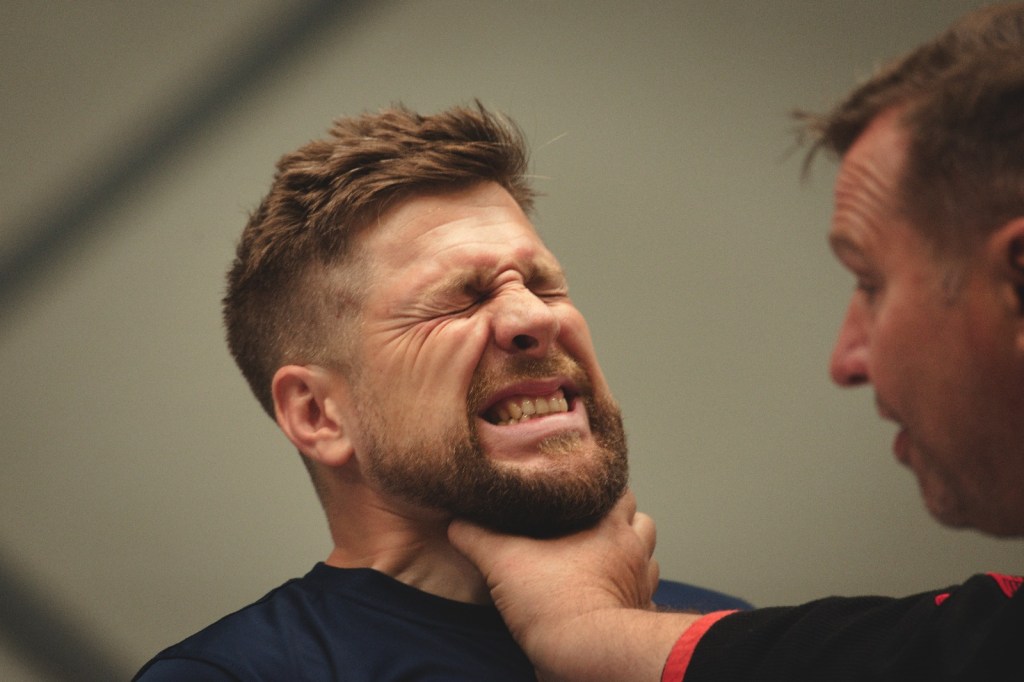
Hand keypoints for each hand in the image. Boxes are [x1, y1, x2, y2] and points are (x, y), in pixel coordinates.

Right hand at [449, 491, 679, 680]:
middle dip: (620, 523)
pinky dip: (631, 591)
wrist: (586, 654)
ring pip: (647, 558)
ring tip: (601, 559)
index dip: (601, 491)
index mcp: (607, 525)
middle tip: (590, 528)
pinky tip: (608, 594)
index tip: (580, 493)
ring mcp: (641, 583)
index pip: (619, 490)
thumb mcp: (502, 561)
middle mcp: (633, 550)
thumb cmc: (554, 603)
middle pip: (640, 521)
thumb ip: (476, 537)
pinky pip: (643, 595)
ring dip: (630, 556)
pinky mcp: (639, 613)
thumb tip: (456, 522)